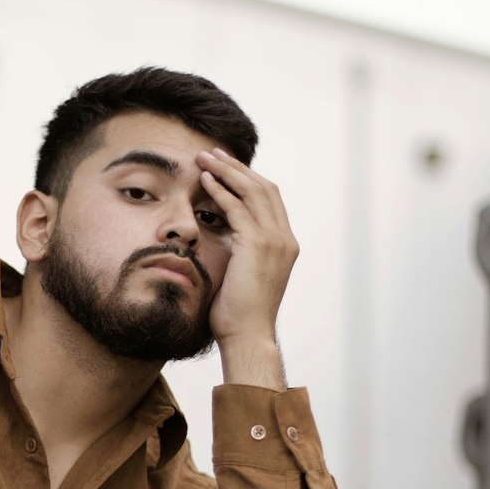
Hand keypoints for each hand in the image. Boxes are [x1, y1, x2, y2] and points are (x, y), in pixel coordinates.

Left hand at [196, 148, 298, 356]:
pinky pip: (237, 207)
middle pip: (263, 187)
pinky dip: (220, 190)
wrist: (247, 335)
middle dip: (236, 167)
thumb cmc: (238, 314)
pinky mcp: (256, 244)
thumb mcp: (244, 276)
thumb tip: (224, 243)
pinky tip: (204, 181)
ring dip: (226, 171)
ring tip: (203, 158)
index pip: (269, 199)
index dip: (247, 179)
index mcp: (285, 244)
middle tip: (212, 153)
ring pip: (251, 191)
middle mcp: (284, 238)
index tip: (224, 168)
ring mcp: (274, 240)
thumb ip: (241, 254)